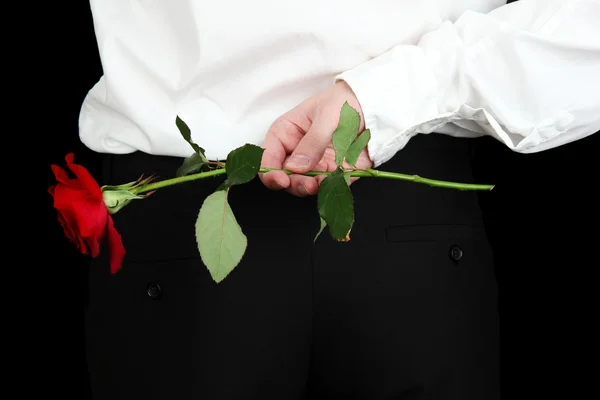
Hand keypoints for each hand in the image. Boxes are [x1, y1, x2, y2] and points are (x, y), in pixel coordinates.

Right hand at [260, 81, 372, 196]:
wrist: (376, 105)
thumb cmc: (345, 102)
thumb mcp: (327, 117)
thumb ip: (312, 142)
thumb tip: (295, 167)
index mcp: (287, 133)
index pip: (268, 156)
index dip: (270, 171)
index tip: (282, 179)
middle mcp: (297, 151)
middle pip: (284, 176)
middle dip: (293, 183)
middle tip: (306, 184)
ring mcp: (315, 164)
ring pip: (303, 185)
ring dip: (309, 188)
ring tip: (319, 184)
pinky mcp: (334, 173)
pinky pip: (327, 186)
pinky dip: (329, 188)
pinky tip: (334, 182)